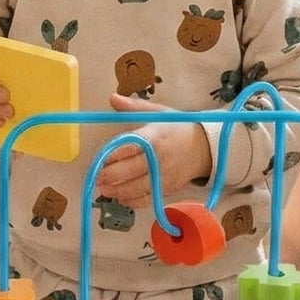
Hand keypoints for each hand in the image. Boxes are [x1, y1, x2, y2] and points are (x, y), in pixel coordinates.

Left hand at [94, 92, 211, 207]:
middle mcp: (158, 159)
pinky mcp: (166, 190)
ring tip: (101, 188)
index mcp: (154, 138)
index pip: (129, 148)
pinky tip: (120, 197)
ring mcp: (163, 177)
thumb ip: (133, 108)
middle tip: (95, 177)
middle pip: (129, 171)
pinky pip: (146, 200)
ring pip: (135, 189)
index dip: (111, 155)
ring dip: (115, 191)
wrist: (203, 148)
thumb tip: (112, 98)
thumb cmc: (177, 128)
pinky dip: (131, 201)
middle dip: (109, 176)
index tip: (98, 159)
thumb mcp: (158, 113)